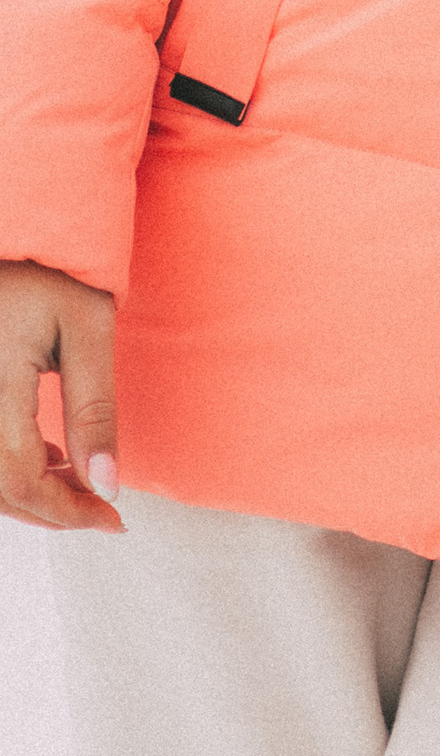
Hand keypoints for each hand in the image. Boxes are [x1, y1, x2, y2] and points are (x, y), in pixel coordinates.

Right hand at [0, 260, 121, 533]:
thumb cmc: (51, 270)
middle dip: (52, 510)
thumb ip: (95, 407)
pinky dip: (12, 471)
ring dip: (30, 494)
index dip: (66, 511)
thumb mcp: (88, 326)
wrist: (9, 236)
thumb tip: (108, 485)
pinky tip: (51, 458)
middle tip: (103, 509)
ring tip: (81, 480)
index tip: (113, 519)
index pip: (19, 478)